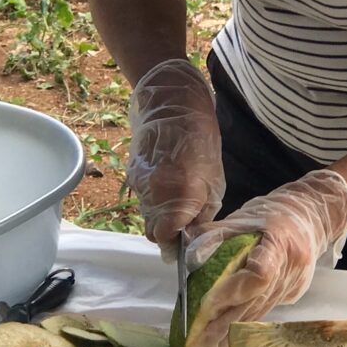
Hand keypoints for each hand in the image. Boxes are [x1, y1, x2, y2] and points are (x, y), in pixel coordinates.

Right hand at [126, 59, 225, 260]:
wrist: (171, 102)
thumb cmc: (201, 138)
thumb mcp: (214, 179)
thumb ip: (202, 211)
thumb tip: (194, 236)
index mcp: (178, 195)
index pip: (164, 238)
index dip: (176, 244)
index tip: (187, 242)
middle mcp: (153, 193)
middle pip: (153, 231)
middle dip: (168, 233)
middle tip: (185, 225)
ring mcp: (139, 183)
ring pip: (147, 214)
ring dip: (162, 215)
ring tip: (179, 200)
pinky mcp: (132, 173)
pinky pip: (143, 197)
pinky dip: (155, 199)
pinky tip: (168, 184)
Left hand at [184, 169, 346, 346]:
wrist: (312, 216)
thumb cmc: (273, 213)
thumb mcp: (243, 216)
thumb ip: (215, 234)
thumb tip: (189, 254)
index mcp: (279, 243)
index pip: (259, 274)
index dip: (232, 291)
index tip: (207, 305)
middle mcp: (290, 268)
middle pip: (254, 301)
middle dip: (223, 324)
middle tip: (196, 344)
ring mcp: (293, 283)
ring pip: (259, 311)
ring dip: (232, 332)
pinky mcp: (293, 293)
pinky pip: (265, 310)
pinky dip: (244, 324)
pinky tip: (225, 338)